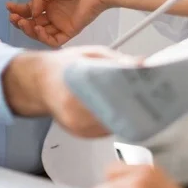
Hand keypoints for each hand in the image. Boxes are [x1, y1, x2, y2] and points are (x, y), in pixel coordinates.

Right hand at [2, 47, 137, 136]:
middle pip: (114, 114)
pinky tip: (121, 108)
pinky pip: (106, 129)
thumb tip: (139, 63)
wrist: (39, 82)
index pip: (110, 96)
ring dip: (126, 114)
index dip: (131, 93)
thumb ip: (115, 59)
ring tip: (138, 100)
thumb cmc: (62, 67)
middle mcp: (74, 113)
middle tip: (148, 94)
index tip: (146, 87)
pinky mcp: (81, 134)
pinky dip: (115, 119)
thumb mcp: (89, 54)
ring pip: (112, 125)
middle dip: (133, 104)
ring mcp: (77, 127)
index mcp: (75, 90)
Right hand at [7, 0, 111, 46]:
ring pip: (40, 33)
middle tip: (14, 18)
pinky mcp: (69, 31)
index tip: (9, 8)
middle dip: (21, 21)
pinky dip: (43, 37)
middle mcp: (53, 13)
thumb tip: (31, 11)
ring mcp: (60, 23)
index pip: (30, 9)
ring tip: (24, 23)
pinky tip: (39, 29)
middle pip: (33, 23)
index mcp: (49, 1)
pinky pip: (53, 40)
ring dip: (30, 30)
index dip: (18, 9)